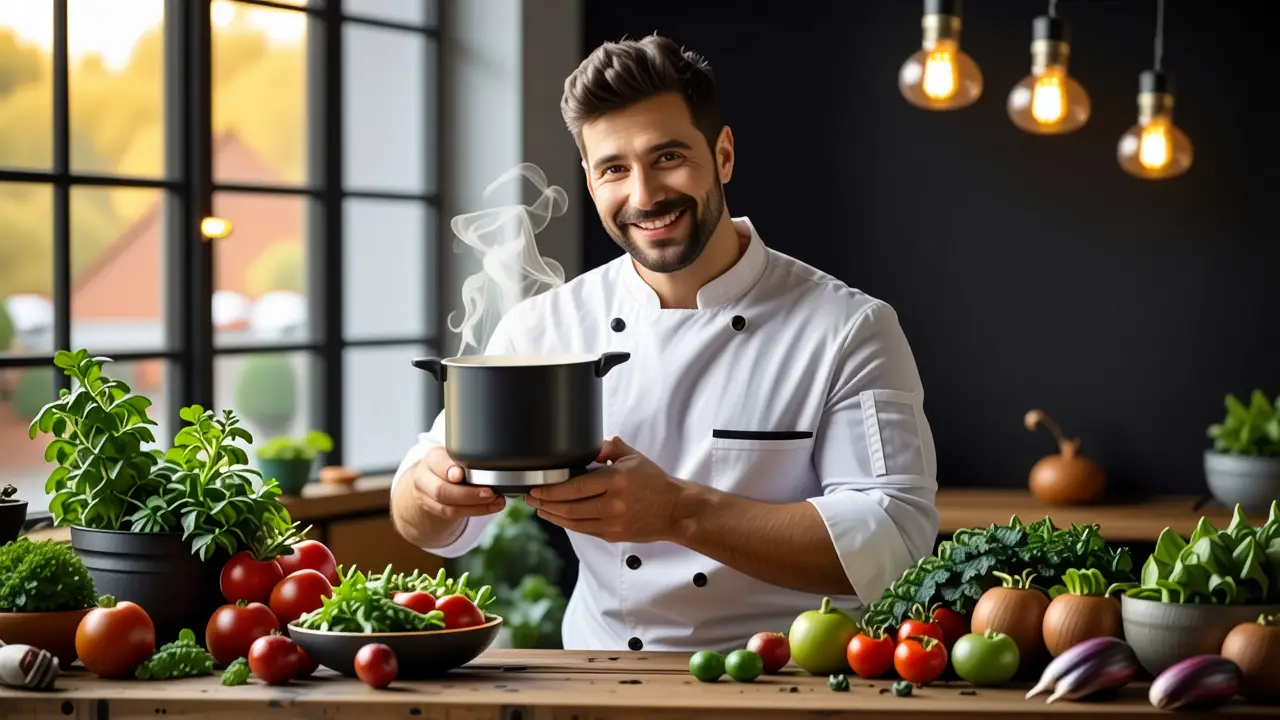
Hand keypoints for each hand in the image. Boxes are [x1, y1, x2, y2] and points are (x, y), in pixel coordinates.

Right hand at [411, 446, 505, 519]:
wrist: (430, 477)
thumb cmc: (450, 463)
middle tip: (490, 493)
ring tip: (496, 502)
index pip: (438, 463)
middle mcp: (425, 476)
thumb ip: (470, 457)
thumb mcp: (456, 454)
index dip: (449, 470)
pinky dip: (474, 511)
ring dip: (475, 507)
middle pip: (441, 490)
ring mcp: (426, 496)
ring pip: (447, 507)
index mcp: (433, 457)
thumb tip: (497, 462)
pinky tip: (490, 507)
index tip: (461, 474)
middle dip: (468, 494)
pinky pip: (453, 515)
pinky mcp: (433, 509)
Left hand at [525, 437, 689, 542]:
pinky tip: (557, 518)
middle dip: (545, 503)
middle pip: (569, 507)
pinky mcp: (612, 535)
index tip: (537, 487)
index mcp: (616, 481)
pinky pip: (583, 530)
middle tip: (531, 498)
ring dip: (552, 516)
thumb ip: (609, 448)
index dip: (551, 490)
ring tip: (539, 508)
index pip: (574, 486)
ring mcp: (612, 522)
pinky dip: (567, 524)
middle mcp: (612, 503)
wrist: (674, 510)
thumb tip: (589, 447)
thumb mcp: (633, 457)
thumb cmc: (655, 483)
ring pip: (573, 522)